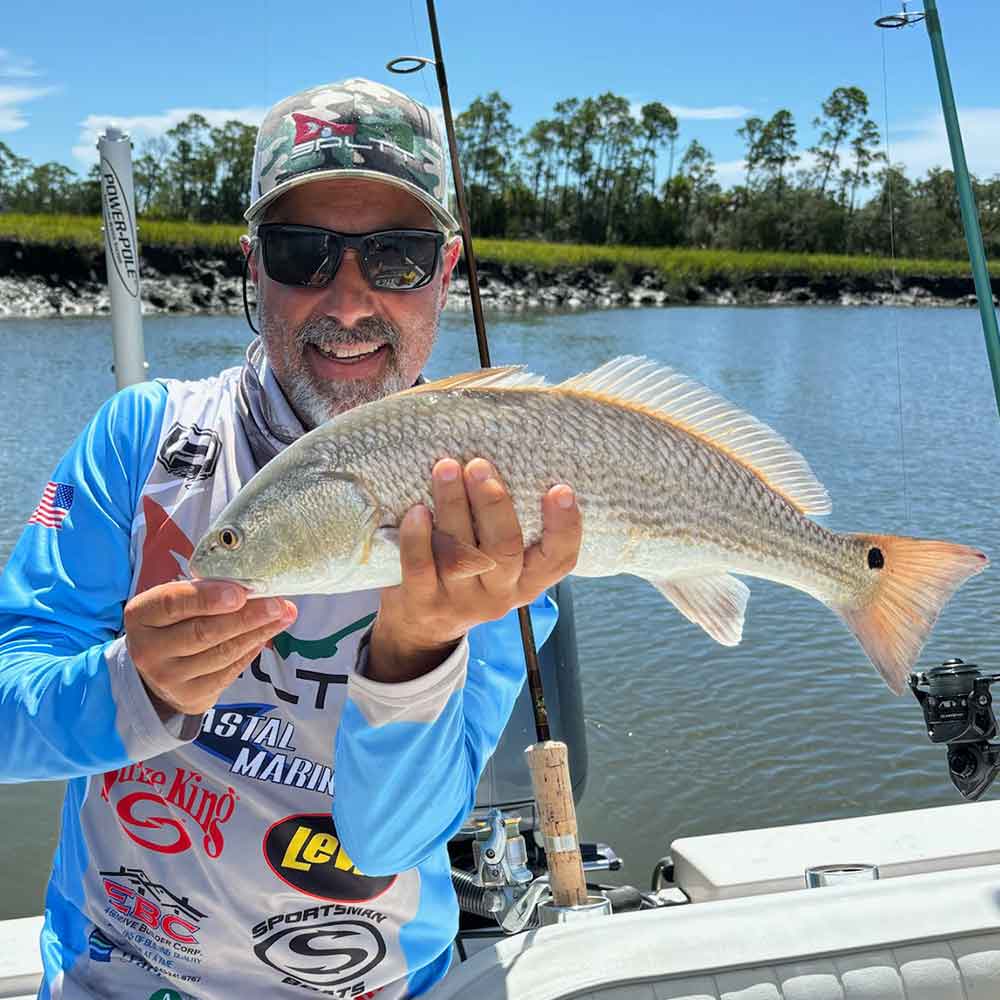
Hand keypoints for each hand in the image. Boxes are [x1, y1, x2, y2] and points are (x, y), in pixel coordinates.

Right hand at [124, 580, 296, 715]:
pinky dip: (251, 650)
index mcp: (141, 615)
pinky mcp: (190, 696)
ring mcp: (167, 678)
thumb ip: (206, 592)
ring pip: (221, 653)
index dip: (207, 598)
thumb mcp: (176, 602)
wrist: (156, 670)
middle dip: (246, 616)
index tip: (240, 593)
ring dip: (258, 632)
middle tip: (277, 604)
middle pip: (203, 632)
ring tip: (283, 615)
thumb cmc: (174, 623)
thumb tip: (254, 586)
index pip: (172, 603)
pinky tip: (266, 635)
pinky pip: (229, 671)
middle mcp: (148, 649)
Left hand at [368, 457, 581, 682]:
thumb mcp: (500, 561)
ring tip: (446, 468)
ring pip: (461, 555)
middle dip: (493, 503)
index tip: (561, 489)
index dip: (565, 526)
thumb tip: (506, 454)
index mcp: (529, 580)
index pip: (559, 559)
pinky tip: (416, 510)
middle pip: (505, 549)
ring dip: (453, 507)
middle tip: (479, 466)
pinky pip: (421, 568)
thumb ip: (507, 524)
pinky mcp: (424, 604)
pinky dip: (417, 538)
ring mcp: (462, 602)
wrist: (424, 629)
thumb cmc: (469, 574)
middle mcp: (501, 594)